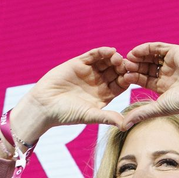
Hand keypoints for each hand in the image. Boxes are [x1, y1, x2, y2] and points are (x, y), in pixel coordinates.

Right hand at [12, 47, 130, 142]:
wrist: (44, 105)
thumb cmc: (66, 114)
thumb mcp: (89, 115)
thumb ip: (107, 117)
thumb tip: (126, 125)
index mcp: (105, 95)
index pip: (121, 85)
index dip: (128, 80)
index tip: (134, 78)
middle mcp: (99, 82)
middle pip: (116, 71)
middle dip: (123, 68)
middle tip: (129, 65)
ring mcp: (90, 72)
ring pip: (107, 62)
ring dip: (114, 58)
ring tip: (119, 58)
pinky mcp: (79, 63)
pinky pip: (94, 55)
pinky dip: (102, 52)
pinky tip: (110, 51)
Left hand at [120, 42, 178, 127]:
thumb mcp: (158, 108)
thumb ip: (141, 114)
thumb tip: (122, 126)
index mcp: (165, 85)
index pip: (145, 79)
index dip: (133, 78)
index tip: (122, 79)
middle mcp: (168, 73)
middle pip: (146, 67)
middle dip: (134, 67)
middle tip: (122, 67)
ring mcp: (172, 61)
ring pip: (150, 56)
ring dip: (138, 57)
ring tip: (127, 60)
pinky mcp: (176, 52)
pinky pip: (157, 47)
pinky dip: (145, 48)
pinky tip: (135, 52)